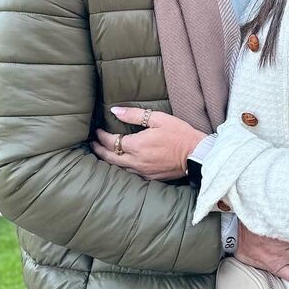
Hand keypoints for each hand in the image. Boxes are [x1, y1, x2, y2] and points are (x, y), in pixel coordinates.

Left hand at [91, 107, 205, 180]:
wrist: (196, 155)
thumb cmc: (179, 134)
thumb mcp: (158, 119)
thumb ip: (134, 115)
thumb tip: (115, 111)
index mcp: (137, 145)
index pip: (111, 142)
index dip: (102, 136)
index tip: (97, 131)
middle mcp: (136, 161)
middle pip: (110, 158)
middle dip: (99, 150)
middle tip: (92, 144)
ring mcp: (143, 172)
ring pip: (118, 168)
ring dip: (109, 160)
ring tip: (103, 153)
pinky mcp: (150, 178)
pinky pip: (130, 173)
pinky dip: (122, 167)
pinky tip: (121, 163)